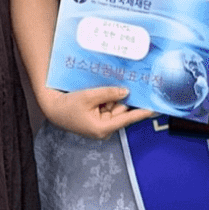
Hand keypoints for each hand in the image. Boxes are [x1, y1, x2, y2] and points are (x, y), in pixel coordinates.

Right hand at [40, 85, 155, 139]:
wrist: (53, 108)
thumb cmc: (68, 106)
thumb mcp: (89, 96)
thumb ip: (108, 93)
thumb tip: (125, 92)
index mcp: (103, 128)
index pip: (127, 119)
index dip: (141, 113)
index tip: (154, 109)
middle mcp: (104, 127)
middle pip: (121, 111)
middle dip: (126, 98)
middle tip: (137, 84)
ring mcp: (101, 122)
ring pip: (115, 107)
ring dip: (116, 96)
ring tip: (119, 82)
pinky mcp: (97, 117)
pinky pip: (108, 105)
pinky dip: (109, 97)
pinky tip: (109, 87)